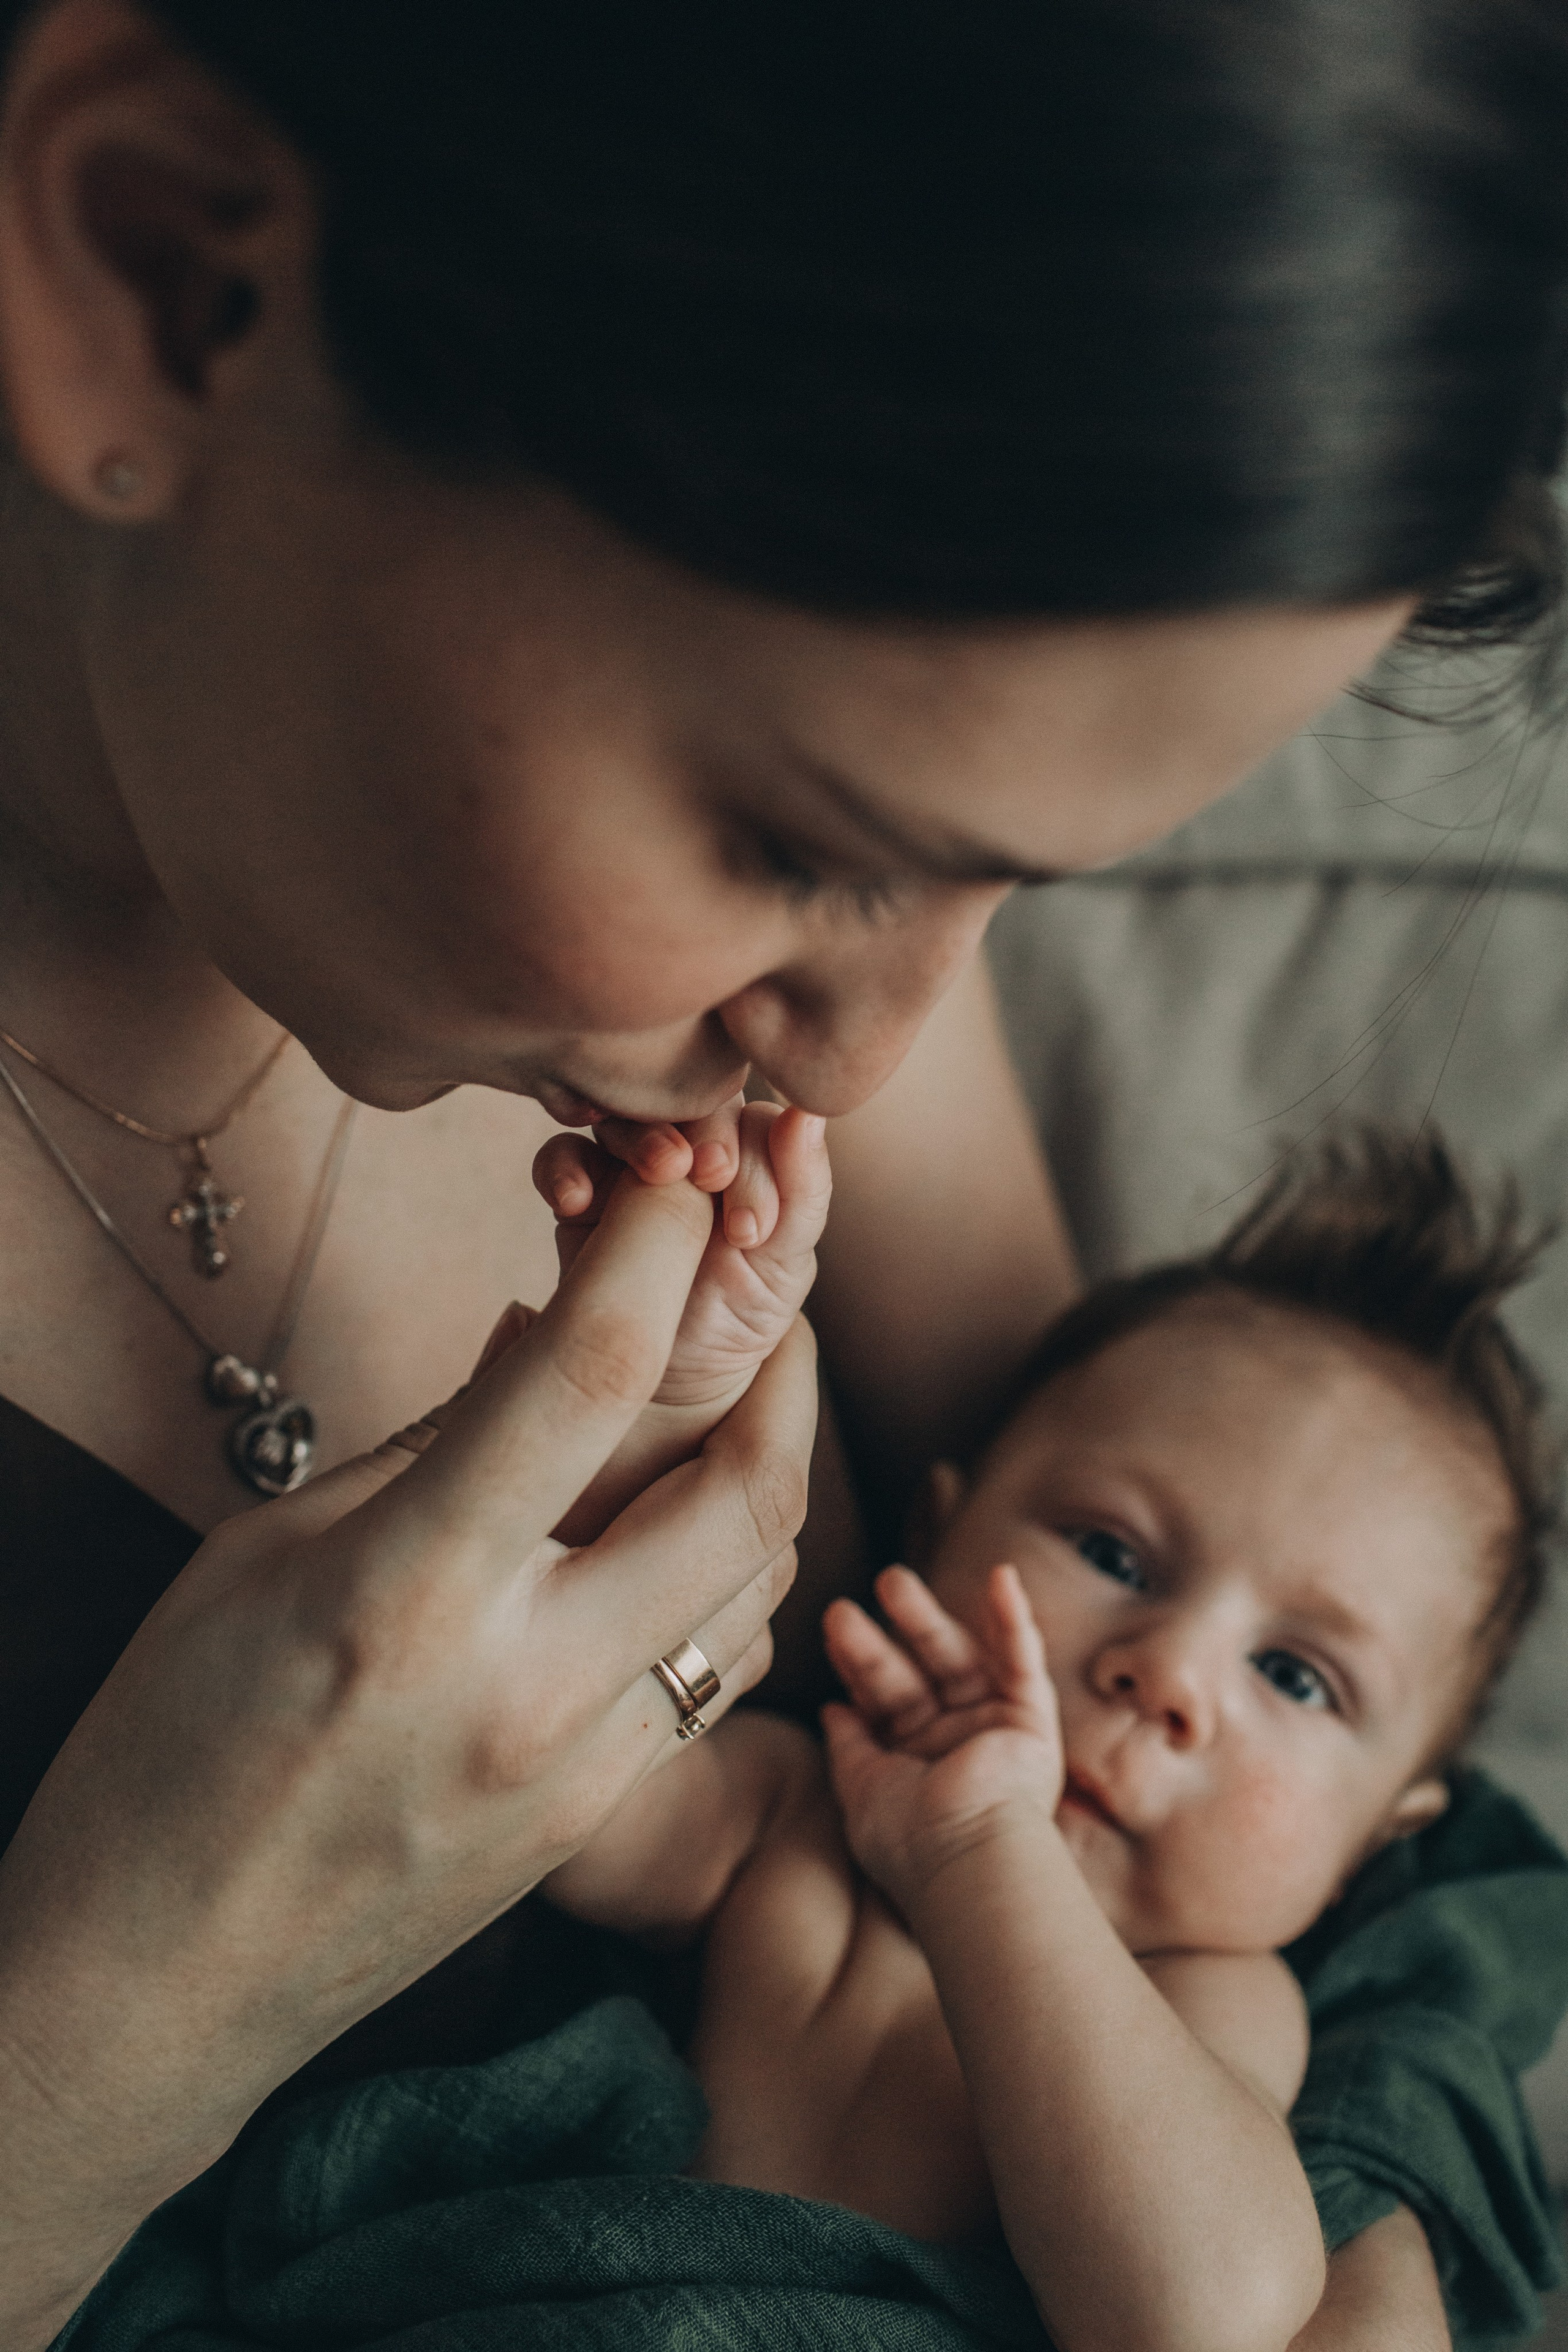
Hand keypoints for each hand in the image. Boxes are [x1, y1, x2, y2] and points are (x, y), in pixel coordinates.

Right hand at [0, 1173, 814, 2344]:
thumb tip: (549, 1332)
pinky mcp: (603, 1822)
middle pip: (747, 1494)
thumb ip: (435, 1444)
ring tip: (740, 1405)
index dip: (655, 1249)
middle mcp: (529, 1686)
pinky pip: (716, 1672)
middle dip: (785, 1374)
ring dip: (770, 1478)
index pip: (588, 1375)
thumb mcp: (273, 1553)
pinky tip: (674, 1536)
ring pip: (761, 1590)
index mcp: (413, 1592)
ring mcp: (585, 1772)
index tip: (677, 1186)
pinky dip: (722, 1581)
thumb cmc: (175, 1747)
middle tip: (769, 1305)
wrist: (160, 1983)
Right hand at [536, 1103, 829, 1411]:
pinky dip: (563, 1168)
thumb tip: (810, 1112)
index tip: (751, 1230)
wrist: (677, 1375)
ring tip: (655, 1177)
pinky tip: (575, 1202)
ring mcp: (631, 1165)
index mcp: (751, 1156)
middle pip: (690, 1104)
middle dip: (703, 1135)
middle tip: (709, 1180)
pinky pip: (561, 1155)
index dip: (755, 1158)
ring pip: (626, 1117)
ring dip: (638, 1138)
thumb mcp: (785, 1266)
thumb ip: (804, 1191)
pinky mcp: (581, 1193)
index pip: (754, 1122)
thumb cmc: (741, 1313)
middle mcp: (692, 1149)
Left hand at [821, 1562, 1064, 1909]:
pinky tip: (1002, 1577)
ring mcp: (993, 1731)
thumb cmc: (908, 1840)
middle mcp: (955, 1744)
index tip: (836, 1624)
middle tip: (858, 1593)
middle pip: (917, 1673)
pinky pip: (1023, 1663)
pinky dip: (1014, 1621)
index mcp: (914, 1763)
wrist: (965, 1860)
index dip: (859, 1660)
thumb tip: (831, 1709)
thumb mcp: (861, 1789)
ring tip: (893, 1578)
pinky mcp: (1031, 1725)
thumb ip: (848, 1747)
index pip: (883, 1699)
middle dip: (889, 1633)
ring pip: (959, 1659)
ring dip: (930, 1617)